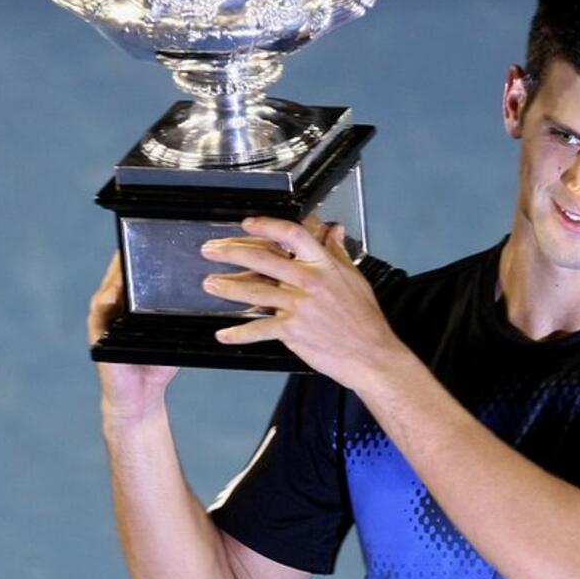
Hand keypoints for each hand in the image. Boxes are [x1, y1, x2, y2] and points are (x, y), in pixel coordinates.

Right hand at [87, 251, 178, 424]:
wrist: (141, 396)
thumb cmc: (161, 362)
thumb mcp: (177, 333)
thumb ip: (187, 315)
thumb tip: (220, 294)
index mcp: (134, 302)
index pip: (139, 270)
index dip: (146, 251)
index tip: (159, 234)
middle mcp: (117, 304)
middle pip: (122, 272)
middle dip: (130, 254)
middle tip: (142, 234)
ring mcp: (104, 316)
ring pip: (110, 285)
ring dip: (117, 271)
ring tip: (126, 254)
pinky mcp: (96, 332)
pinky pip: (100, 310)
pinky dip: (107, 299)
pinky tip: (115, 291)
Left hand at [199, 217, 405, 388]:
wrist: (370, 354)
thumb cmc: (364, 318)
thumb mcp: (354, 278)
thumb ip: (337, 253)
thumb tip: (334, 230)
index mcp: (324, 265)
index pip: (291, 235)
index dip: (266, 226)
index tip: (247, 224)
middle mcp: (308, 281)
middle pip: (263, 259)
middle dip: (231, 252)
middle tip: (211, 250)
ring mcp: (299, 306)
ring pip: (254, 292)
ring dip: (227, 287)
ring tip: (209, 284)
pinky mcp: (292, 331)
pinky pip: (259, 329)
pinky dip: (239, 333)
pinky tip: (224, 334)